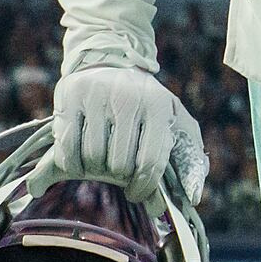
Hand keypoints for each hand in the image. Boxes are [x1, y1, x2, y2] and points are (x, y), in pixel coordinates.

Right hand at [39, 63, 206, 206]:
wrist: (111, 63)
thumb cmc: (146, 103)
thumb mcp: (174, 120)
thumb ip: (188, 157)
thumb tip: (193, 199)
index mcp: (159, 107)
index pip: (151, 162)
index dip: (142, 187)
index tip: (136, 194)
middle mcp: (130, 99)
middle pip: (119, 165)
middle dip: (117, 176)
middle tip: (116, 171)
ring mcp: (99, 96)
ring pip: (92, 158)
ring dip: (92, 170)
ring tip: (98, 162)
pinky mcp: (72, 96)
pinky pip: (67, 147)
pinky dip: (71, 163)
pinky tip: (79, 160)